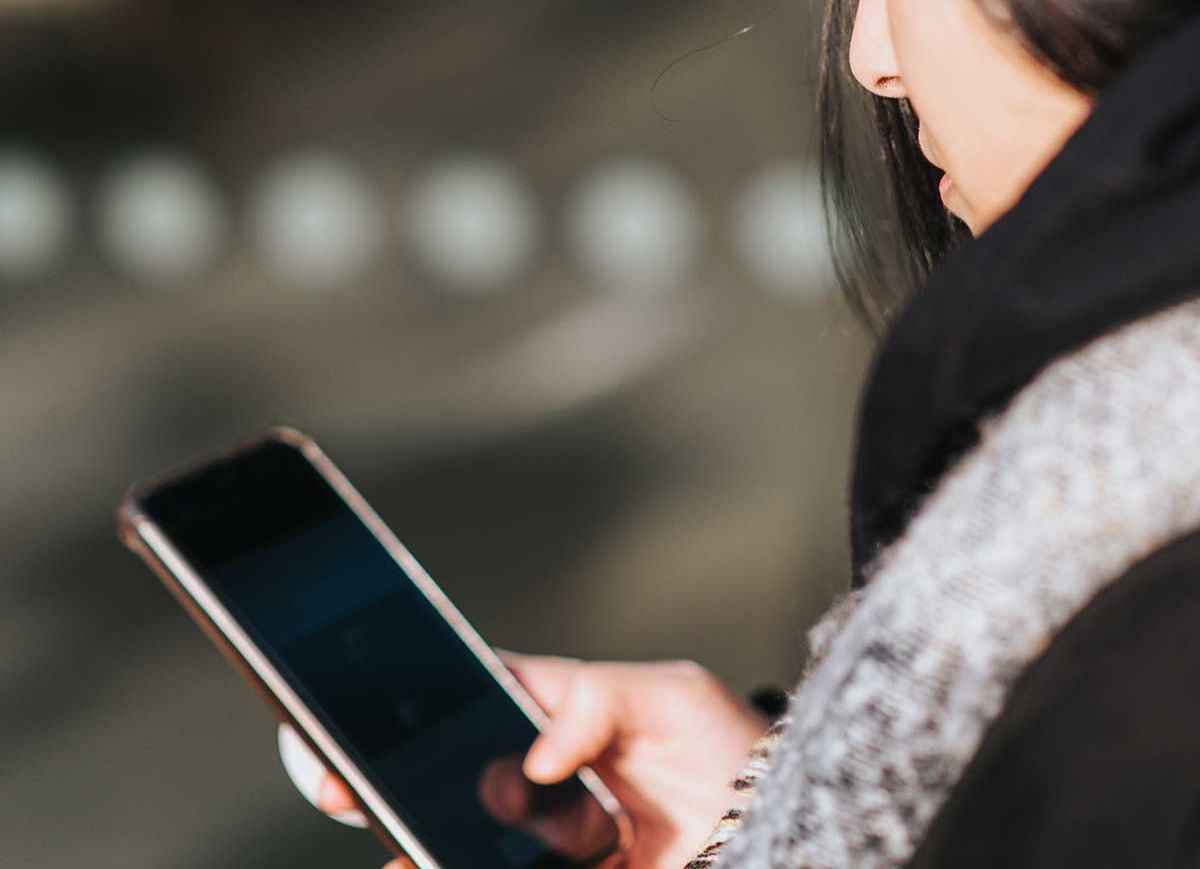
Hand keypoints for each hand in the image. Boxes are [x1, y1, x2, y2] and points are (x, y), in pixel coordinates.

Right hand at [283, 653, 767, 868]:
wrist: (797, 838)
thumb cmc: (740, 754)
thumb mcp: (678, 696)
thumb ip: (601, 697)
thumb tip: (532, 755)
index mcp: (574, 716)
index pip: (489, 694)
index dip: (430, 698)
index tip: (376, 711)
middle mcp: (556, 782)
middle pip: (464, 773)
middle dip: (406, 777)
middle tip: (351, 785)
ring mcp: (560, 846)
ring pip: (473, 837)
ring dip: (427, 836)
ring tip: (400, 838)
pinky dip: (468, 864)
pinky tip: (428, 863)